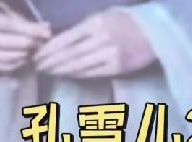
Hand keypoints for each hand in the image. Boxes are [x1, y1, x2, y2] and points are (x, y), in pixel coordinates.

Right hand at [0, 5, 50, 73]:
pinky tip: (23, 60)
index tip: (42, 33)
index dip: (25, 29)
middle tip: (37, 45)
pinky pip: (0, 68)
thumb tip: (47, 29)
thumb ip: (26, 23)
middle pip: (2, 42)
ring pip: (2, 57)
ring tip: (31, 52)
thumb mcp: (8, 15)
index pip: (5, 24)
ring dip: (20, 56)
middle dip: (22, 44)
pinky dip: (14, 65)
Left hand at [32, 8, 155, 78]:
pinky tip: (67, 75)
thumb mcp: (102, 16)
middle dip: (51, 61)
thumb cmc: (125, 22)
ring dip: (61, 69)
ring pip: (79, 65)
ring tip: (48, 71)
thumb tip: (62, 39)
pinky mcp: (117, 67)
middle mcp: (101, 39)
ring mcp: (110, 55)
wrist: (153, 32)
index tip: (38, 54)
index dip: (49, 48)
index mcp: (95, 23)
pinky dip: (77, 74)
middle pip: (69, 54)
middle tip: (37, 66)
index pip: (66, 38)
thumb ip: (84, 28)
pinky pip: (92, 73)